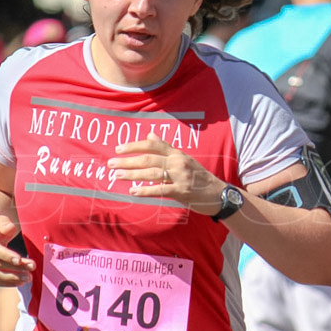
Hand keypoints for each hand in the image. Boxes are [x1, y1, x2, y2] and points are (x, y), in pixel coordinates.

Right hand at [0, 214, 34, 286]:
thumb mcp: (1, 220)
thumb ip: (5, 223)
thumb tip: (9, 229)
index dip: (6, 255)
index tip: (20, 260)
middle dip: (15, 267)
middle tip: (32, 268)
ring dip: (12, 278)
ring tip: (28, 277)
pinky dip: (7, 283)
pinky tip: (20, 282)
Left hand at [107, 132, 225, 216]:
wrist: (219, 194)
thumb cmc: (200, 177)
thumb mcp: (185, 159)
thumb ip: (166, 148)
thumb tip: (150, 135)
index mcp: (177, 153)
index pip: (153, 145)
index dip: (135, 146)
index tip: (119, 148)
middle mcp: (178, 162)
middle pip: (149, 158)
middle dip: (128, 160)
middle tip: (111, 163)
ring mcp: (180, 177)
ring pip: (152, 173)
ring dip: (132, 174)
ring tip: (117, 175)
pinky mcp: (182, 192)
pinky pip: (160, 190)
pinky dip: (146, 190)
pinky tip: (133, 191)